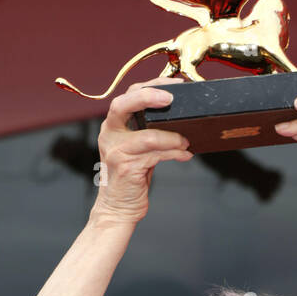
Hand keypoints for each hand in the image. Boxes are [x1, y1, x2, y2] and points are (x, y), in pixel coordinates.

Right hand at [90, 77, 193, 227]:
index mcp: (113, 125)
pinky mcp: (126, 167)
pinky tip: (184, 154)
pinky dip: (173, 152)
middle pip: (125, 103)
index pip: (128, 95)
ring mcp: (116, 150)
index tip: (174, 86)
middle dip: (150, 96)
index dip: (151, 86)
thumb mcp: (138, 149)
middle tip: (172, 98)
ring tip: (186, 141)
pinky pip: (155, 154)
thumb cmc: (131, 178)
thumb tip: (181, 122)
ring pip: (148, 134)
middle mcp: (110, 134)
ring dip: (172, 137)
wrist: (118, 209)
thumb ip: (150, 133)